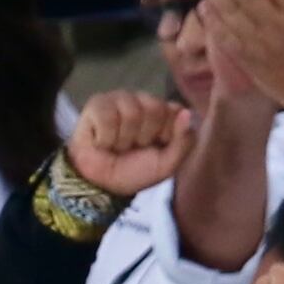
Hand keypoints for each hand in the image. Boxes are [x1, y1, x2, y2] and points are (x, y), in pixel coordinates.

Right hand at [65, 85, 190, 200]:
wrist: (101, 185)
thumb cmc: (134, 171)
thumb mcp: (167, 164)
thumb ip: (184, 141)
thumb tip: (186, 112)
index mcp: (163, 111)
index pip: (175, 110)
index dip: (166, 134)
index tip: (155, 147)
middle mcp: (142, 100)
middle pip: (154, 109)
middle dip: (143, 137)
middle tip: (133, 147)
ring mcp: (119, 99)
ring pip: (131, 113)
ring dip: (123, 139)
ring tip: (116, 146)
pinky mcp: (96, 104)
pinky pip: (108, 117)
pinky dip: (105, 138)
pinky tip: (102, 142)